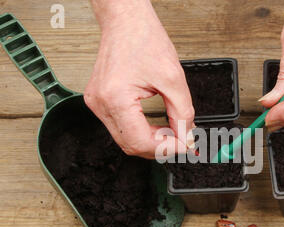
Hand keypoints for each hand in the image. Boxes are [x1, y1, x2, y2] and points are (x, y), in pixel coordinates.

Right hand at [85, 0, 194, 158]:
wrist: (126, 21)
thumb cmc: (143, 39)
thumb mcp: (174, 78)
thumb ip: (183, 113)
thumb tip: (186, 136)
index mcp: (115, 98)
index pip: (140, 142)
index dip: (165, 148)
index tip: (184, 146)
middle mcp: (100, 104)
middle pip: (130, 145)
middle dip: (159, 147)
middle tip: (180, 140)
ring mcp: (97, 103)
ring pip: (125, 139)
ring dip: (150, 140)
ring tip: (170, 131)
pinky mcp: (99, 101)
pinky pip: (120, 127)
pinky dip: (140, 131)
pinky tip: (155, 126)